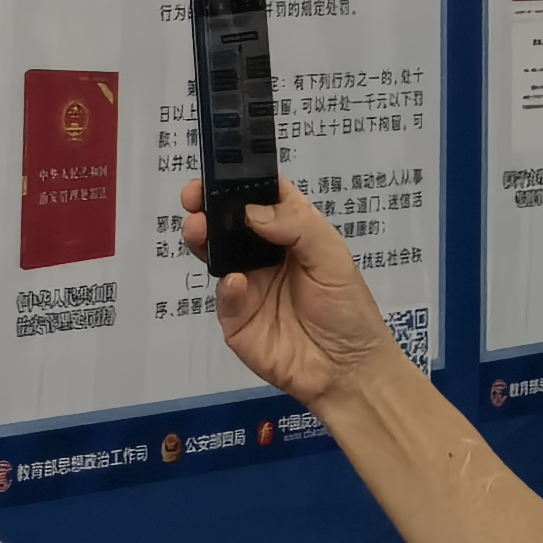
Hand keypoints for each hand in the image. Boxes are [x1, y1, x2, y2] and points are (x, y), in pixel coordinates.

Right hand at [180, 175, 400, 411]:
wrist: (348, 372)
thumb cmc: (348, 309)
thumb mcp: (333, 258)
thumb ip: (297, 226)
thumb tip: (251, 211)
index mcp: (290, 232)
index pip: (262, 197)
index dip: (240, 180)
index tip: (218, 170)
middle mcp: (263, 254)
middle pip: (229, 222)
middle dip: (208, 205)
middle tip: (194, 197)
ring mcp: (246, 286)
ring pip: (216, 254)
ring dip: (203, 237)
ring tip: (198, 228)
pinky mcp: (235, 319)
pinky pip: (223, 296)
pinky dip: (226, 287)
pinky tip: (235, 281)